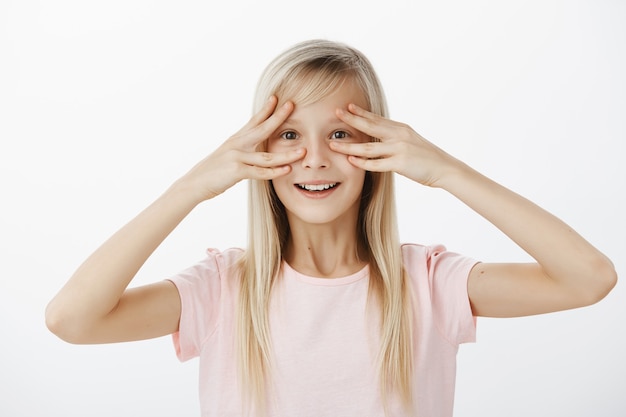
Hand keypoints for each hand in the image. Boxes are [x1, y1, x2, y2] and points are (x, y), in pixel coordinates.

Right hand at [180, 96, 304, 201]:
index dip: (266, 109)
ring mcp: (237, 157)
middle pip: (262, 129)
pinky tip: (287, 170)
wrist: (195, 183)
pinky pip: (260, 172)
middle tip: (292, 105)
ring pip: (267, 156)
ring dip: (286, 154)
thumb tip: (253, 145)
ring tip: (302, 151)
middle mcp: (237, 145)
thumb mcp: (227, 155)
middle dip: (278, 117)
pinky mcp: (237, 171)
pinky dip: (275, 172)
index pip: (254, 121)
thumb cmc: (213, 171)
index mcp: (236, 139)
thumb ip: (241, 149)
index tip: (276, 97)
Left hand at [331, 104, 460, 186]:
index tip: (347, 106)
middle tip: (336, 113)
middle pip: (370, 126)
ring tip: (333, 143)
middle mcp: (398, 135)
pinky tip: (351, 160)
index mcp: (400, 129)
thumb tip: (380, 139)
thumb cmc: (426, 158)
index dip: (361, 112)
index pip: (377, 118)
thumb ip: (395, 139)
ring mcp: (399, 148)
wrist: (444, 168)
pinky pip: (376, 163)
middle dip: (351, 119)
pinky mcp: (400, 163)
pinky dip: (362, 162)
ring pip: (368, 147)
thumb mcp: (410, 142)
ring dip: (349, 145)